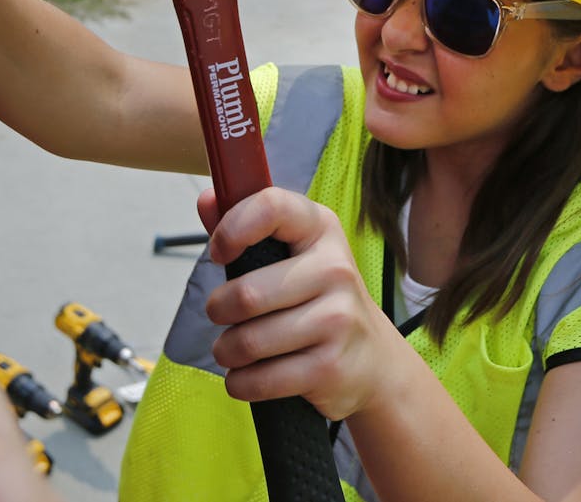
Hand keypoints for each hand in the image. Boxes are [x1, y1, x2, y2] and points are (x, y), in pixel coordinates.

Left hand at [198, 186, 394, 420]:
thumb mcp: (291, 253)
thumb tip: (208, 198)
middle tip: (221, 315)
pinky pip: (261, 379)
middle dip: (218, 310)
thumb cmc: (317, 297)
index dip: (232, 228)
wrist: (373, 360)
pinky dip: (240, 383)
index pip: (271, 207)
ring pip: (248, 342)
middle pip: (246, 295)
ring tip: (233, 349)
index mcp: (320, 229)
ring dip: (226, 351)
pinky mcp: (331, 368)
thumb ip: (246, 225)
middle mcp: (335, 269)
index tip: (218, 253)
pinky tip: (246, 376)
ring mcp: (338, 320)